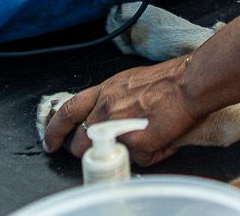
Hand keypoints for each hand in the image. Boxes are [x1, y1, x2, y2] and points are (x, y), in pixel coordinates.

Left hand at [42, 57, 207, 166]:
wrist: (188, 84)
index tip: (51, 141)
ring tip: (139, 143)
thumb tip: (112, 118)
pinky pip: (136, 159)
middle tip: (103, 148)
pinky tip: (162, 141)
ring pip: (104, 154)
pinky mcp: (136, 146)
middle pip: (79, 142)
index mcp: (104, 92)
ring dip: (117, 153)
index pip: (67, 112)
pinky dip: (149, 154)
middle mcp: (105, 110)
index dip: (54, 130)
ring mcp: (118, 130)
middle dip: (85, 150)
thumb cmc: (167, 80)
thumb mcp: (128, 81)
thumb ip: (113, 99)